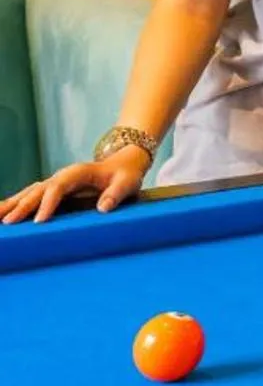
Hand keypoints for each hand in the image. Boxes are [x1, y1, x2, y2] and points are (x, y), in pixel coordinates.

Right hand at [1, 146, 150, 224]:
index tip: (40, 221)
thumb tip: (102, 208)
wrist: (123, 161)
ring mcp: (54, 182)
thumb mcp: (127, 182)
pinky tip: (1, 213)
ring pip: (28, 193)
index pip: (58, 187)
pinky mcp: (51, 190)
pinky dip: (14, 204)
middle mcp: (61, 176)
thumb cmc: (125, 173)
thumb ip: (116, 194)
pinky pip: (29, 197)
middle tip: (9, 224)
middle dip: (22, 207)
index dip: (48, 203)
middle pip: (37, 191)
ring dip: (11, 205)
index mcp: (77, 173)